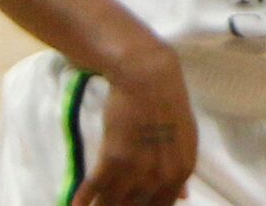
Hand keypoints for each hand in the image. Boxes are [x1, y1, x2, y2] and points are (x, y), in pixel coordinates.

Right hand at [75, 48, 196, 205]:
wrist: (146, 73)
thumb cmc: (166, 101)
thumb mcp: (184, 136)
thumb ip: (180, 170)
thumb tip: (183, 198)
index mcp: (181, 170)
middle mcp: (161, 176)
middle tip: (111, 204)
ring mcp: (136, 168)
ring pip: (112, 203)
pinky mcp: (112, 157)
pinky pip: (93, 189)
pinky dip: (81, 201)